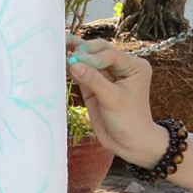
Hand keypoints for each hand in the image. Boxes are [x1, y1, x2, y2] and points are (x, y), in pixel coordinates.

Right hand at [67, 37, 167, 167]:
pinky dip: (72, 69)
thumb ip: (93, 80)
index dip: (93, 56)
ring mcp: (107, 75)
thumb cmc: (129, 121)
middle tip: (65, 48)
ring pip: (89, 60)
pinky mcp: (94, 85)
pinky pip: (82, 73)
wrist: (129, 143)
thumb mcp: (113, 100)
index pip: (110, 55)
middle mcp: (121, 66)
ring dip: (75, 55)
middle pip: (99, 51)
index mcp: (134, 66)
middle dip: (83, 49)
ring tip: (58, 48)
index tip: (76, 59)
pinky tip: (60, 64)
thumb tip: (73, 62)